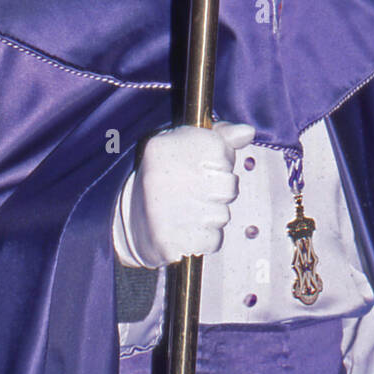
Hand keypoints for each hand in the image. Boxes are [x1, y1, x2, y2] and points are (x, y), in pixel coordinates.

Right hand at [123, 122, 255, 267]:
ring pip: (222, 215)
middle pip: (228, 185)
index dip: (220, 160)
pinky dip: (206, 239)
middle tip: (199, 191)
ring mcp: (165, 212)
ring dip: (213, 216)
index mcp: (163, 148)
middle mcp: (162, 177)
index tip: (204, 166)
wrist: (126, 222)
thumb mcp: (183, 145)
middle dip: (220, 190)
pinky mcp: (170, 242)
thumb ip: (218, 136)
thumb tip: (247, 131)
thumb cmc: (164, 178)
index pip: (220, 149)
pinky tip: (188, 229)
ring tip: (190, 210)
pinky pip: (213, 240)